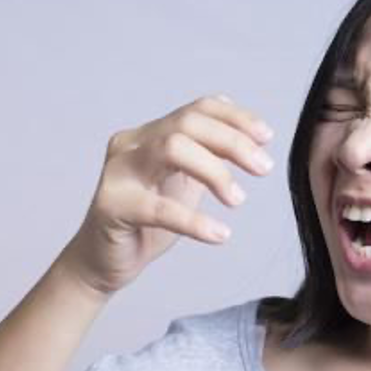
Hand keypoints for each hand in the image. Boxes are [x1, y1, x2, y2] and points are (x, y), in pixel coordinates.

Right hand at [56, 94, 273, 295]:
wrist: (104, 261)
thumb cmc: (148, 221)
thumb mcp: (185, 182)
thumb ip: (209, 157)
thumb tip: (251, 139)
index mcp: (151, 133)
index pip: (198, 109)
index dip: (236, 118)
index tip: (266, 137)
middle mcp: (132, 144)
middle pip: (188, 124)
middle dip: (233, 142)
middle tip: (263, 169)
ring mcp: (118, 172)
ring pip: (172, 149)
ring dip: (215, 171)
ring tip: (238, 200)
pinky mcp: (112, 206)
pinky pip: (158, 208)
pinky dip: (195, 221)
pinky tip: (220, 234)